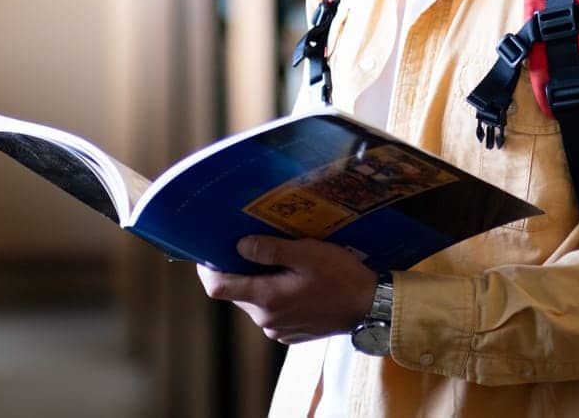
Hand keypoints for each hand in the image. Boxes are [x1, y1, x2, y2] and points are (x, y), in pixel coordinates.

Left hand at [196, 235, 378, 344]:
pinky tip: (289, 280)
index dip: (207, 269)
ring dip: (256, 282)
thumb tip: (239, 246)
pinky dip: (271, 295)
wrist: (371, 308)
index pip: (217, 287)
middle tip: (247, 245)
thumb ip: (270, 250)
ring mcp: (278, 330)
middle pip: (235, 293)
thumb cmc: (341, 277)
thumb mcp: (306, 253)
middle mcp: (266, 320)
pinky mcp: (290, 334)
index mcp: (267, 299)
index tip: (208, 250)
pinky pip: (269, 312)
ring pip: (252, 302)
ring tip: (275, 261)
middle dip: (236, 270)